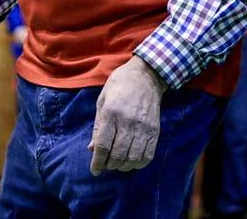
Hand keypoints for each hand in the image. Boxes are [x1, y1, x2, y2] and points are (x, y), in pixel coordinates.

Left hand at [88, 57, 165, 174]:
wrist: (146, 76)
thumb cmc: (119, 85)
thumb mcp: (102, 100)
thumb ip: (97, 126)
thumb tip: (92, 149)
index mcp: (111, 112)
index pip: (103, 145)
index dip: (97, 162)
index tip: (95, 170)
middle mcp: (127, 121)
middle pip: (117, 154)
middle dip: (109, 165)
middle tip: (105, 165)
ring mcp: (143, 127)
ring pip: (133, 158)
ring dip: (123, 166)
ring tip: (117, 164)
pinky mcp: (155, 130)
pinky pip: (148, 155)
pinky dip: (139, 164)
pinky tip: (132, 162)